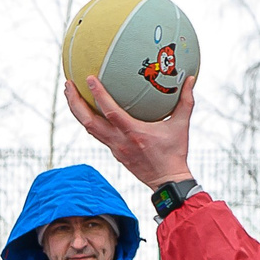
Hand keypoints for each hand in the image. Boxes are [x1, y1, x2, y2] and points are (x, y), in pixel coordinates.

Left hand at [63, 72, 197, 190]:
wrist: (166, 181)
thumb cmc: (175, 152)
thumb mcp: (182, 125)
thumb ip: (186, 101)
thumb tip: (192, 78)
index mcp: (134, 133)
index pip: (110, 112)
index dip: (98, 95)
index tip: (88, 79)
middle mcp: (119, 141)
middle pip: (88, 122)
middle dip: (75, 103)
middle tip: (68, 85)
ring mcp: (114, 148)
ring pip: (89, 129)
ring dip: (77, 111)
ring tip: (70, 93)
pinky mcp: (114, 152)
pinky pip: (97, 134)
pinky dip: (88, 120)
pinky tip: (86, 108)